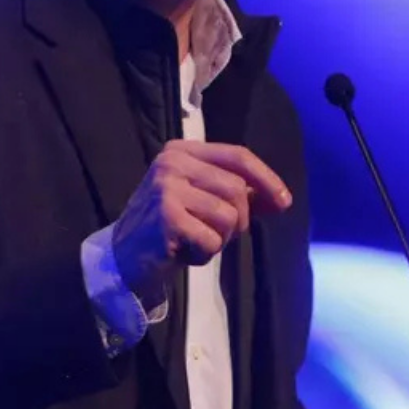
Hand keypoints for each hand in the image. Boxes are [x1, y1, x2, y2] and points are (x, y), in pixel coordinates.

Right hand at [112, 141, 291, 307]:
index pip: (237, 155)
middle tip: (213, 233)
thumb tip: (280, 199)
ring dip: (220, 238)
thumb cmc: (169, 228)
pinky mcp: (167, 217)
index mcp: (182, 150)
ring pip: (229, 215)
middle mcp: (172, 163)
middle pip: (238, 188)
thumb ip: (238, 194)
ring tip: (194, 241)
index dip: (266, 178)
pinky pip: (212, 239)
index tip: (284, 201)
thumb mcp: (202, 201)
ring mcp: (167, 188)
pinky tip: (183, 252)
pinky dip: (204, 254)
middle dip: (238, 219)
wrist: (124, 258)